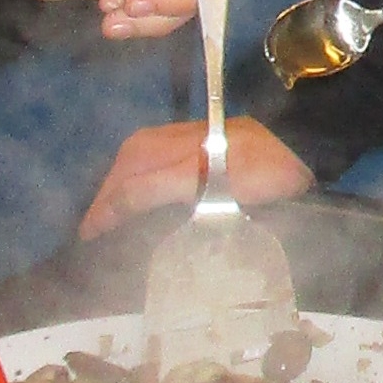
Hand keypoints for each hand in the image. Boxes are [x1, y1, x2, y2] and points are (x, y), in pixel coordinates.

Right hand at [78, 116, 313, 235]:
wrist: (296, 143)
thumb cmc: (253, 168)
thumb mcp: (200, 180)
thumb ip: (151, 190)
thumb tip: (110, 206)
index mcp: (154, 149)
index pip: (117, 187)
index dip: (101, 213)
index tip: (86, 239)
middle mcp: (157, 143)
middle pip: (120, 175)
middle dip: (103, 202)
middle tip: (91, 233)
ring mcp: (175, 145)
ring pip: (132, 171)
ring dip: (118, 194)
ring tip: (107, 222)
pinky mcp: (192, 151)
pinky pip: (148, 169)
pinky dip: (136, 186)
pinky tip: (139, 203)